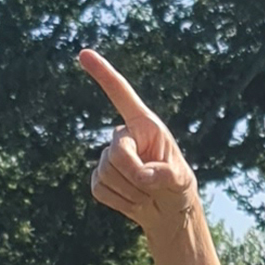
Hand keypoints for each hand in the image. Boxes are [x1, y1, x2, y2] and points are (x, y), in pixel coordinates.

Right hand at [80, 49, 201, 236]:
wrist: (167, 211)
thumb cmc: (178, 187)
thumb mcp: (180, 179)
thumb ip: (165, 174)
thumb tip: (143, 176)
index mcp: (144, 124)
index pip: (121, 94)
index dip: (103, 74)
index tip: (83, 54)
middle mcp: (124, 135)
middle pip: (115, 153)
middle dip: (133, 175)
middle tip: (152, 188)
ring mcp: (109, 156)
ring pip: (105, 172)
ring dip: (129, 192)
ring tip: (145, 195)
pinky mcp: (100, 177)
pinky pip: (99, 189)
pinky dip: (118, 201)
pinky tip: (132, 201)